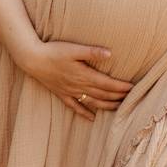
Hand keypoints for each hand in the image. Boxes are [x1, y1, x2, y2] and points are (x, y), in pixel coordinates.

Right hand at [19, 39, 133, 121]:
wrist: (32, 60)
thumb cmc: (53, 51)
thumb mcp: (73, 49)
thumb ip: (92, 52)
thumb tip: (110, 54)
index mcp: (84, 75)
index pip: (107, 84)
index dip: (121, 87)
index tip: (133, 88)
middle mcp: (79, 86)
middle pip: (103, 94)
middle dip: (118, 97)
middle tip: (131, 98)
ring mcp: (70, 92)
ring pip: (92, 102)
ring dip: (107, 105)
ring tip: (119, 107)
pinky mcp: (62, 94)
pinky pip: (75, 107)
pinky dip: (84, 113)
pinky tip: (91, 118)